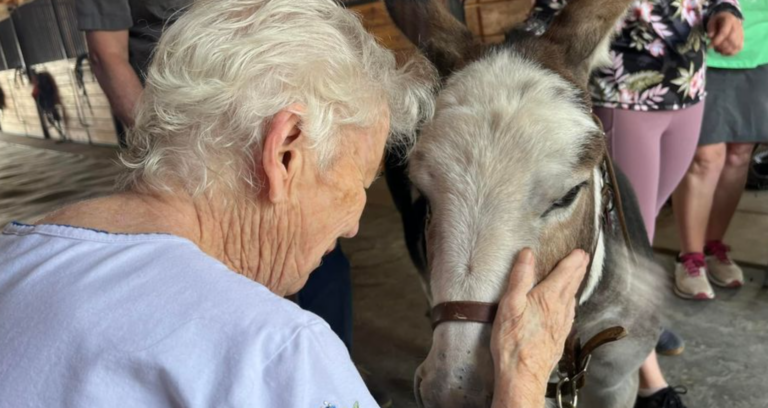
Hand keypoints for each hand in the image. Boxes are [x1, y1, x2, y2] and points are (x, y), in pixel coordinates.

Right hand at [490, 248, 588, 407]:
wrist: (523, 375)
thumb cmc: (513, 342)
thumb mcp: (510, 305)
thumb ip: (520, 278)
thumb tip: (528, 254)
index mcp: (548, 297)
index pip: (565, 273)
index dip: (573, 260)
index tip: (580, 251)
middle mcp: (560, 309)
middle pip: (572, 284)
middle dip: (578, 269)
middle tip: (584, 259)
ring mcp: (562, 324)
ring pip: (572, 299)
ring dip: (576, 285)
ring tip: (577, 276)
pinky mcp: (559, 337)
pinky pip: (569, 314)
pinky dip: (571, 303)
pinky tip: (568, 306)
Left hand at [707, 12, 743, 55]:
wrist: (728, 18)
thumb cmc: (718, 21)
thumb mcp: (712, 21)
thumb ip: (711, 28)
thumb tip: (710, 36)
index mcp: (729, 20)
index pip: (724, 33)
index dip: (716, 41)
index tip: (709, 46)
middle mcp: (737, 27)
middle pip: (731, 40)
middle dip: (721, 46)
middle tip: (714, 47)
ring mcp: (741, 33)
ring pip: (736, 46)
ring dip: (725, 50)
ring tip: (718, 48)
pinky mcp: (742, 39)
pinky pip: (739, 48)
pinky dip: (731, 52)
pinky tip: (724, 51)